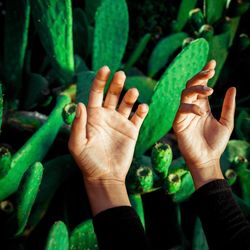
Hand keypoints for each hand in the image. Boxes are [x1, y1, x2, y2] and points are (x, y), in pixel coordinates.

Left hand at [68, 66, 147, 214]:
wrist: (105, 176)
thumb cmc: (88, 161)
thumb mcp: (77, 145)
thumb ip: (77, 125)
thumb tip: (80, 103)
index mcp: (93, 116)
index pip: (96, 93)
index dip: (100, 81)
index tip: (105, 68)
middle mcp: (107, 116)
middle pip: (113, 95)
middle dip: (116, 84)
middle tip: (121, 75)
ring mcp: (120, 122)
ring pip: (127, 103)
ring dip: (130, 96)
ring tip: (133, 93)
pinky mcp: (132, 131)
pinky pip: (138, 117)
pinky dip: (142, 110)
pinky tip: (143, 107)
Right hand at [173, 60, 235, 188]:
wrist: (208, 159)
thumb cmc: (215, 143)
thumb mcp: (226, 122)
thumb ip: (228, 106)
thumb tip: (232, 87)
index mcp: (202, 107)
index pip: (201, 87)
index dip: (205, 75)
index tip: (213, 63)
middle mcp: (192, 108)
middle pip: (191, 87)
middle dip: (199, 77)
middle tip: (210, 72)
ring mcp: (184, 115)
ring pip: (184, 95)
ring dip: (195, 89)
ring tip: (209, 90)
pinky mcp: (178, 123)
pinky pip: (181, 110)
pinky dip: (191, 108)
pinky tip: (201, 112)